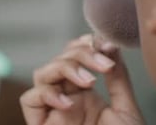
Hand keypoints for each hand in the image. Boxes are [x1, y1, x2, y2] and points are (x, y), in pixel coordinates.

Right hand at [20, 34, 144, 124]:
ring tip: (89, 81)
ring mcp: (54, 112)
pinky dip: (47, 94)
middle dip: (79, 54)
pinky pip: (30, 100)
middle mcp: (67, 100)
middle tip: (103, 63)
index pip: (73, 57)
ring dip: (64, 68)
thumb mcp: (125, 108)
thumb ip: (117, 77)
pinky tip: (69, 102)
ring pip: (42, 74)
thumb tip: (109, 45)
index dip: (82, 44)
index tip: (102, 43)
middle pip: (59, 60)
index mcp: (86, 95)